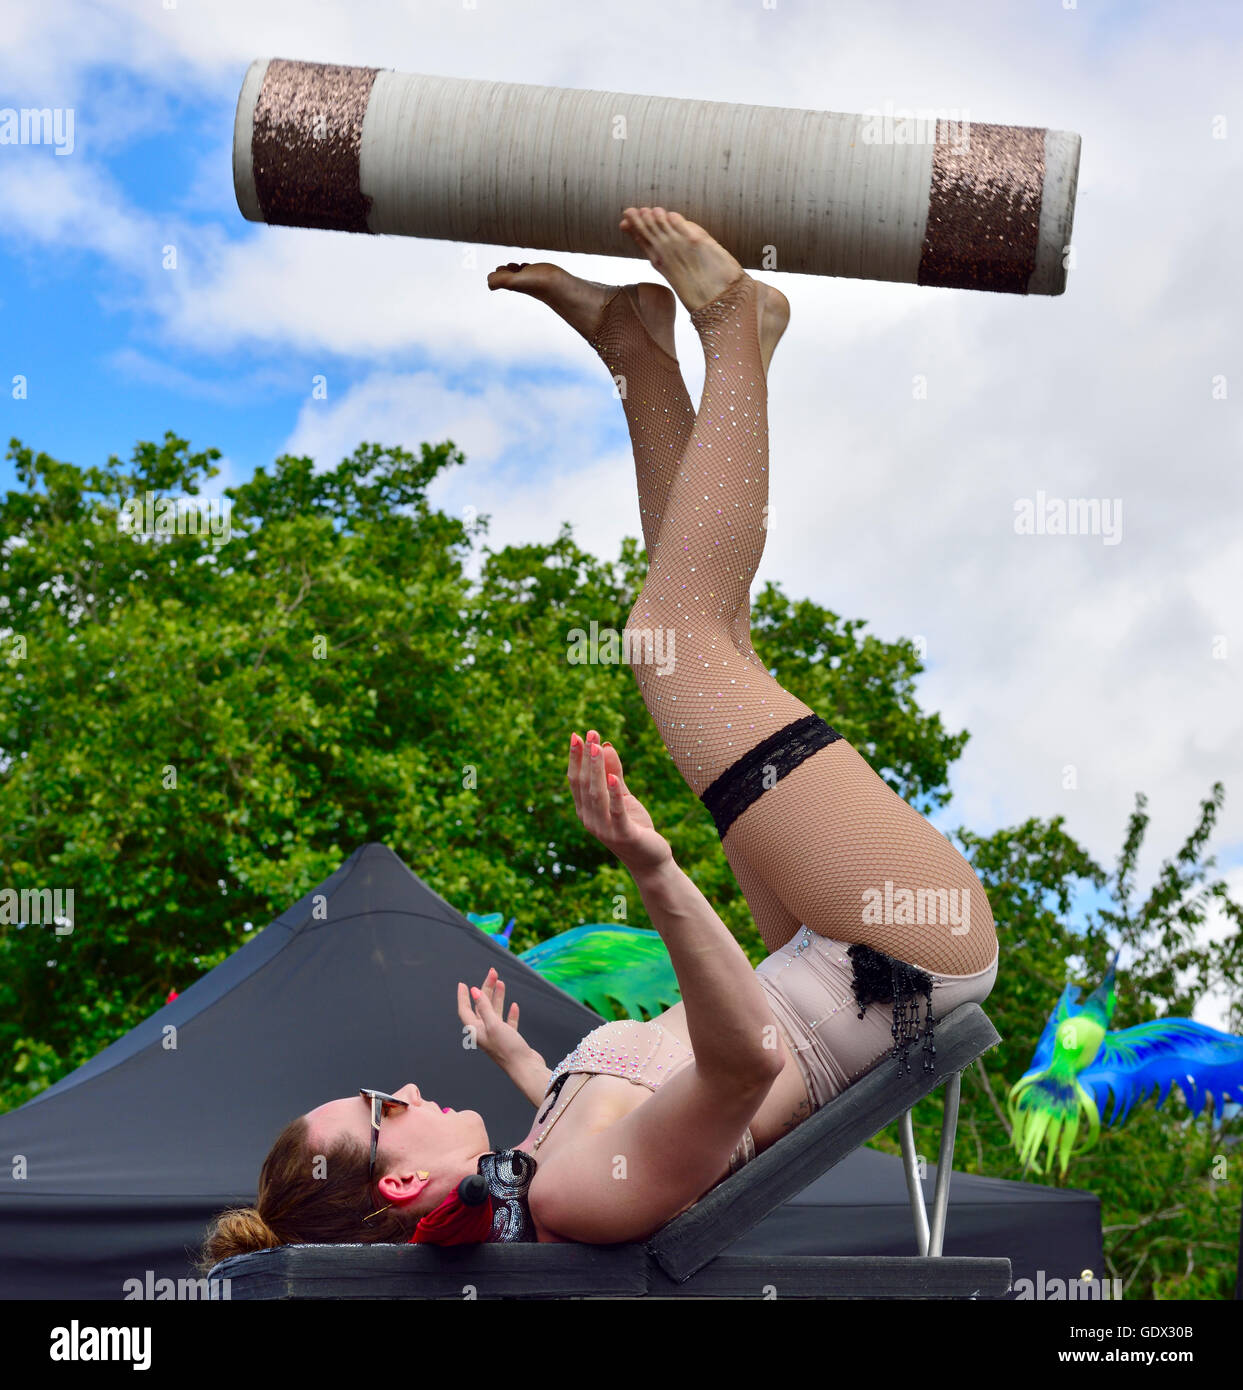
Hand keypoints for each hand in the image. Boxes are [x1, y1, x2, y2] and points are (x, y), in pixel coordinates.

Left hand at [457, 967, 526, 1066]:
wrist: (525, 1068)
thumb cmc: (507, 1049)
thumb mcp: (494, 1024)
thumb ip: (485, 1007)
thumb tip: (475, 991)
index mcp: (476, 1031)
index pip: (465, 1010)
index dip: (462, 997)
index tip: (462, 984)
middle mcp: (485, 1033)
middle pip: (482, 1007)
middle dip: (486, 989)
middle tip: (493, 973)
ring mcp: (497, 1036)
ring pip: (495, 1012)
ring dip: (498, 997)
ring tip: (501, 982)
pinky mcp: (510, 1039)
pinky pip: (508, 1023)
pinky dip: (510, 1013)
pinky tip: (514, 1005)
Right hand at [567, 730, 673, 874]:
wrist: (650, 860)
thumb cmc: (634, 826)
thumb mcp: (623, 796)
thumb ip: (613, 773)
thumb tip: (605, 746)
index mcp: (586, 811)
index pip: (575, 781)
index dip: (575, 758)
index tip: (577, 735)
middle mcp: (590, 820)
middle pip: (584, 785)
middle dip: (586, 758)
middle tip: (590, 734)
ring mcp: (605, 830)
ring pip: (597, 795)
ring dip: (597, 769)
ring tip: (597, 747)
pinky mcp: (624, 835)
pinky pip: (617, 812)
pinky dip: (614, 794)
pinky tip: (614, 777)